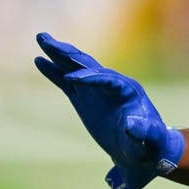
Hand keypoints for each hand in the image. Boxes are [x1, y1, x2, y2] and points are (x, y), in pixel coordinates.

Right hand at [34, 33, 183, 188]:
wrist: (142, 150)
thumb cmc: (149, 145)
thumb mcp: (148, 140)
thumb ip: (142, 132)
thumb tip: (131, 124)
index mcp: (128, 91)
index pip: (107, 79)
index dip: (89, 78)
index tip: (69, 79)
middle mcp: (112, 84)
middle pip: (88, 65)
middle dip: (69, 54)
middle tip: (47, 40)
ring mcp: (97, 89)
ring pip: (75, 67)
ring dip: (59, 54)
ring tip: (41, 38)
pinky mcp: (85, 98)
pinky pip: (66, 81)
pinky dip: (54, 71)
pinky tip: (39, 60)